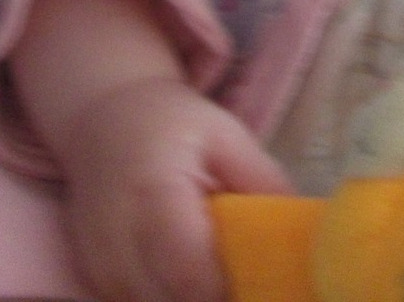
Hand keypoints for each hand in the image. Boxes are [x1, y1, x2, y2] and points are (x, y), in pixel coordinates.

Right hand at [56, 73, 290, 301]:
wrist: (103, 120)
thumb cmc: (171, 124)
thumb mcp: (224, 135)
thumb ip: (263, 184)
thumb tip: (309, 235)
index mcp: (153, 194)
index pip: (190, 276)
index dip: (228, 294)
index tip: (262, 286)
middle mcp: (116, 240)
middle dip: (213, 300)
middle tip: (246, 282)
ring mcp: (99, 267)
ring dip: (189, 300)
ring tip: (218, 276)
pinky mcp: (93, 282)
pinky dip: (167, 298)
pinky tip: (187, 280)